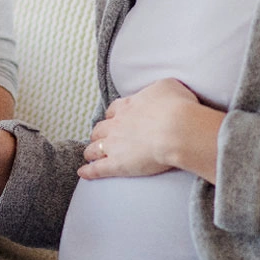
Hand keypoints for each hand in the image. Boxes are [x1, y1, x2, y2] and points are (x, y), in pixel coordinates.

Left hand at [78, 77, 224, 182]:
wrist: (177, 129)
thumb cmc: (176, 106)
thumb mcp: (168, 86)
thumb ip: (158, 89)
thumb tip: (159, 92)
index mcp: (128, 106)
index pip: (113, 111)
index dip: (112, 116)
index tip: (113, 120)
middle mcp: (117, 124)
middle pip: (100, 129)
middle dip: (99, 133)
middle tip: (100, 138)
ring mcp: (114, 145)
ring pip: (94, 148)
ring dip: (91, 151)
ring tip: (89, 155)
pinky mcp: (117, 164)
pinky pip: (98, 169)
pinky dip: (88, 171)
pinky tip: (82, 173)